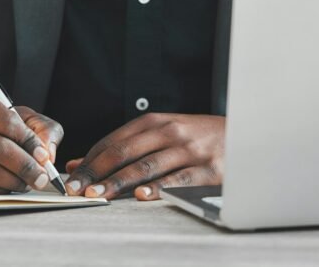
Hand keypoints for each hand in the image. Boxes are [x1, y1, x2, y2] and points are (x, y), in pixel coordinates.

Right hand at [0, 90, 63, 193]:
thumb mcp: (10, 116)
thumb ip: (38, 127)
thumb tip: (48, 153)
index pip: (6, 120)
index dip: (29, 141)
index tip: (45, 157)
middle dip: (24, 166)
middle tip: (41, 179)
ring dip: (11, 181)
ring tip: (26, 184)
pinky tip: (6, 188)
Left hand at [64, 113, 224, 200]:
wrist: (246, 132)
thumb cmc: (198, 136)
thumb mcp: (161, 133)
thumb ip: (124, 146)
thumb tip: (81, 162)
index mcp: (155, 121)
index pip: (114, 141)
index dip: (90, 160)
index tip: (72, 177)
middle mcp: (169, 132)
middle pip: (125, 152)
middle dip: (97, 171)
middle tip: (78, 188)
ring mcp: (189, 150)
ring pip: (147, 166)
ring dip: (119, 182)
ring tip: (99, 194)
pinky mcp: (209, 168)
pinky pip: (179, 180)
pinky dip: (159, 188)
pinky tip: (142, 197)